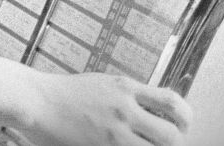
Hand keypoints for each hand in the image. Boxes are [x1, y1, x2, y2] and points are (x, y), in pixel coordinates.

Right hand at [27, 72, 191, 145]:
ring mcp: (113, 132)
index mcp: (127, 88)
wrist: (37, 100)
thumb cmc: (68, 93)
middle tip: (168, 145)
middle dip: (176, 144)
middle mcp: (124, 109)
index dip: (186, 118)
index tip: (183, 126)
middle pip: (171, 135)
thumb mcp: (105, 83)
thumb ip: (131, 95)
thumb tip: (158, 111)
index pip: (172, 102)